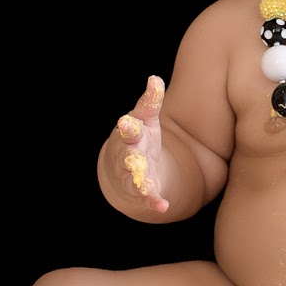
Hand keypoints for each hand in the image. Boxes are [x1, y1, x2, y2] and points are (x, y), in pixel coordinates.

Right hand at [101, 75, 171, 213]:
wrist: (124, 169)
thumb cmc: (138, 137)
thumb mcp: (145, 119)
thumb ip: (151, 101)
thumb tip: (155, 78)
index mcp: (130, 135)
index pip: (128, 129)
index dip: (127, 126)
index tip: (126, 122)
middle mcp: (128, 155)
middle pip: (128, 156)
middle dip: (130, 156)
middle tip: (133, 158)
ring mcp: (133, 174)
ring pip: (134, 179)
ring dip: (139, 182)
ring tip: (146, 186)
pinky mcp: (141, 190)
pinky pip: (146, 197)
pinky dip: (153, 201)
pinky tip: (162, 206)